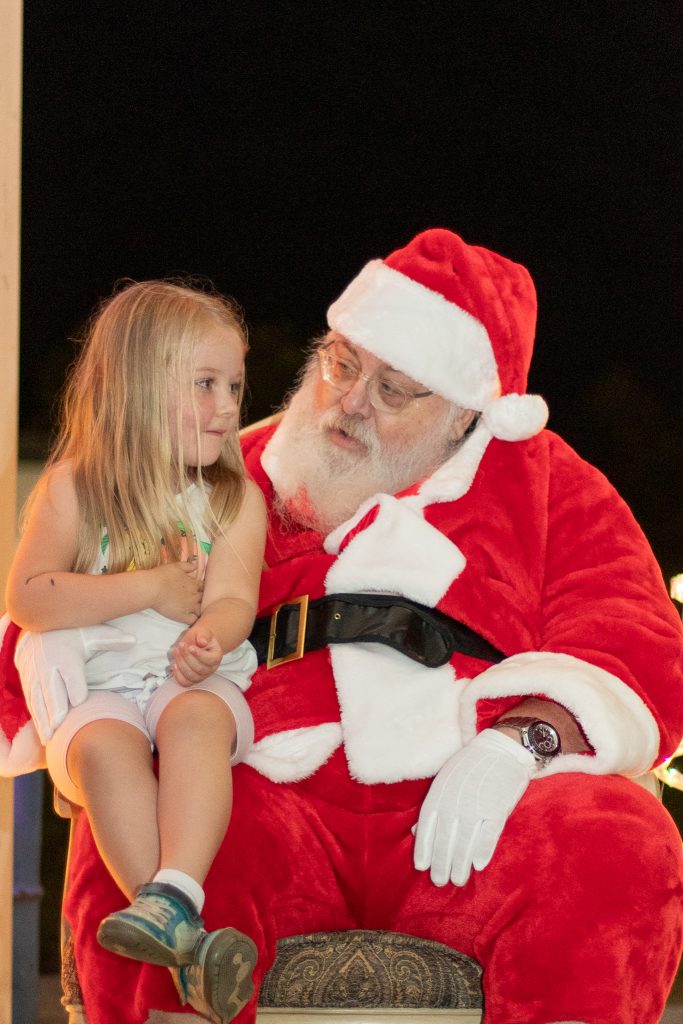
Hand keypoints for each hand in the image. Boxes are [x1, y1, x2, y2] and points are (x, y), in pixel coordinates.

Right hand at [14, 624, 135, 742]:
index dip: (74, 686)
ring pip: (38, 701)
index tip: (79, 700)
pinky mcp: (28, 685)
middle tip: (59, 724)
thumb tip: (134, 640)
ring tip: (49, 737)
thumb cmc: (71, 636)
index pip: (70, 672)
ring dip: (43, 720)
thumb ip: (111, 639)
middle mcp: (48, 667)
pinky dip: (37, 720)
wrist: (37, 632)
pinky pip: (32, 704)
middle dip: (54, 707)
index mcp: (65, 656)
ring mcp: (35, 677)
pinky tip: (44, 736)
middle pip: (52, 690)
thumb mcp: (91, 633)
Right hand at [149, 561, 202, 623]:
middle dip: (201, 598)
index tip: (197, 589)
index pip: (204, 587)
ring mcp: (190, 607)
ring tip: (194, 610)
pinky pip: (194, 620)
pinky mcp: (183, 616)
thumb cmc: (162, 576)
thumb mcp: (176, 566)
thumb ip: (188, 566)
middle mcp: (194, 596)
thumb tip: (197, 565)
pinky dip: (194, 619)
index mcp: (194, 584)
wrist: (152, 588)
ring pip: (201, 610)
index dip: (201, 588)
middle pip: (204, 598)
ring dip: (199, 609)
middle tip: (195, 600)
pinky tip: (190, 618)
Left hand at [171, 624, 222, 686]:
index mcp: (217, 656)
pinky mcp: (193, 680)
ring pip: (191, 676)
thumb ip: (203, 635)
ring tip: (176, 651)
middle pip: (199, 669)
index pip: (210, 660)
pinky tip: (174, 664)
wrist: (196, 643)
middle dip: (187, 657)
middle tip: (180, 645)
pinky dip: (178, 676)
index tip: (190, 647)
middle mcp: (211, 668)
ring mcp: (202, 676)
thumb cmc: (199, 637)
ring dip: (181, 664)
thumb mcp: (203, 631)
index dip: (199, 655)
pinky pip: (185, 683)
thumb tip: (202, 642)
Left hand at [413, 729, 536, 886]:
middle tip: (440, 881)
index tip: (421, 867)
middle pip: (445, 838)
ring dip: (461, 863)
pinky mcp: (497, 808)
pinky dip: (483, 850)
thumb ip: (432, 806)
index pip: (427, 826)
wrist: (501, 750)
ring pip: (465, 841)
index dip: (424, 848)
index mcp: (440, 793)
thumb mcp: (445, 780)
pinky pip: (489, 834)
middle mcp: (455, 801)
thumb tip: (415, 832)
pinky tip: (478, 865)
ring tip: (458, 880)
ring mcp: (477, 805)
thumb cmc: (470, 766)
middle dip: (441, 862)